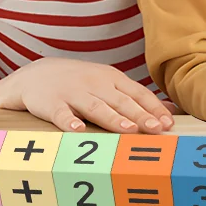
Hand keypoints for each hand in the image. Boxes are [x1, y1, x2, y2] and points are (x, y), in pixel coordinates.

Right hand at [0, 57, 174, 133]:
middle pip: (121, 102)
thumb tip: (169, 109)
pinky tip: (77, 130)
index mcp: (112, 79)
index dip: (153, 108)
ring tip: (128, 130)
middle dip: (140, 115)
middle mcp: (96, 84)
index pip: (137, 93)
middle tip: (157, 129)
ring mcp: (73, 93)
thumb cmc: (81, 83)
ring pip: (96, 107)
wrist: (36, 74)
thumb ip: (136, 97)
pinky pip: (61, 114)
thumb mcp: (109, 83)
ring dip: (112, 119)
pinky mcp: (51, 103)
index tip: (168, 123)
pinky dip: (69, 122)